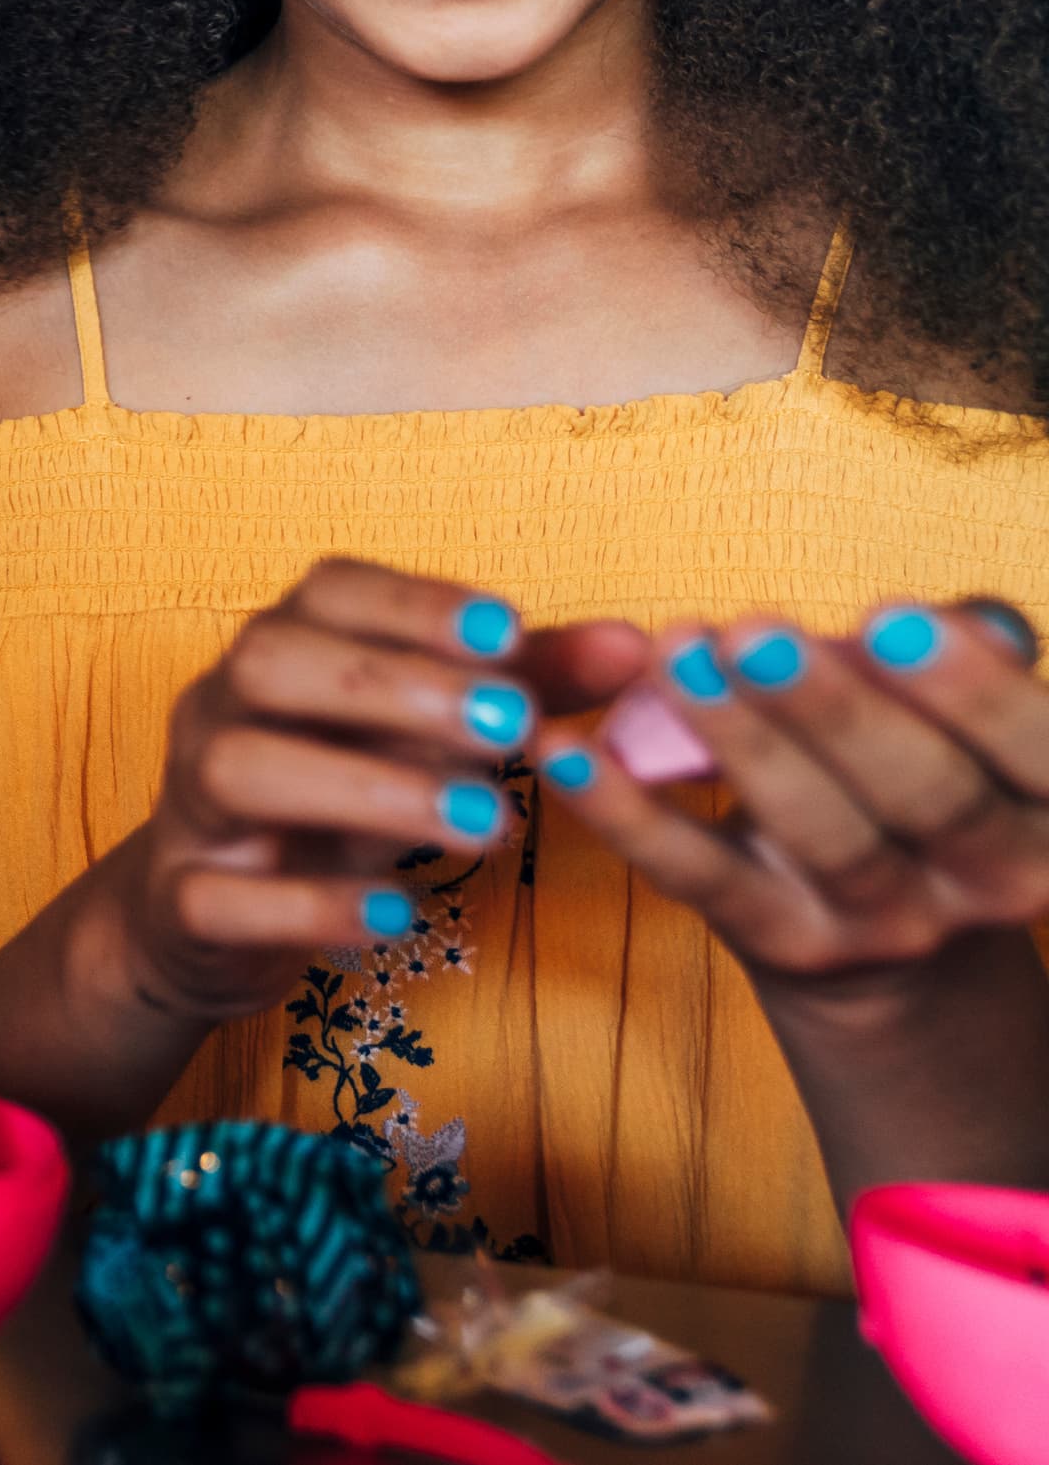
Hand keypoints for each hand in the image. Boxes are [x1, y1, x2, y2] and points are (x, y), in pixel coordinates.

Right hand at [101, 558, 645, 1024]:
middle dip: (390, 685)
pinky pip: (221, 894)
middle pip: (268, 661)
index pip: (327, 592)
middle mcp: (219, 707)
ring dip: (366, 788)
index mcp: (281, 648)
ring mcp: (190, 802)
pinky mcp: (182, 898)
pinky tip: (399, 913)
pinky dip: (311, 904)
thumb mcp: (422, 736)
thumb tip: (634, 647)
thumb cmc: (333, 792)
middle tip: (510, 729)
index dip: (413, 603)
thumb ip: (522, 687)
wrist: (204, 914)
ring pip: (240, 768)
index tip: (509, 630)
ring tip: (486, 825)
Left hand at [542, 600, 1048, 993]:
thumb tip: (974, 621)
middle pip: (923, 792)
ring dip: (739, 740)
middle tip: (748, 629)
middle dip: (830, 708)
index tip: (886, 615)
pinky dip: (627, 812)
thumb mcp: (966, 730)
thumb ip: (973, 664)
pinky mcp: (786, 946)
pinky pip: (701, 876)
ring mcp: (890, 922)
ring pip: (820, 834)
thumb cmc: (921, 785)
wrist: (896, 950)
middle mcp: (993, 879)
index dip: (969, 690)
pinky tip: (563, 750)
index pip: (1036, 750)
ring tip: (675, 654)